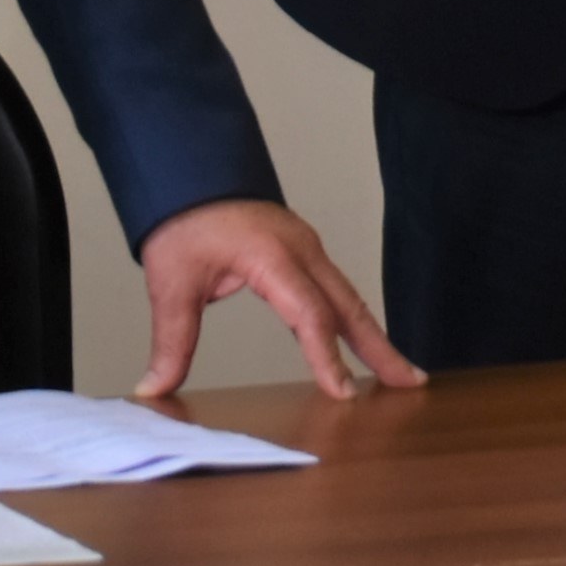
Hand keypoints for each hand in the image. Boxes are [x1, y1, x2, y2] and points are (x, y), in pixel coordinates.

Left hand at [135, 197, 421, 403]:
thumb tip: (155, 387)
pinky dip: (352, 317)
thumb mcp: (172, 281)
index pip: (310, 314)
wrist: (189, 172)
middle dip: (380, 347)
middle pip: (349, 305)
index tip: (344, 393)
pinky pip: (336, 288)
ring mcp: (307, 247)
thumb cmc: (184, 220)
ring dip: (373, 334)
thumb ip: (172, 338)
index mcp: (273, 256)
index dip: (327, 357)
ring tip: (398, 370)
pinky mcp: (303, 250)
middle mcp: (301, 250)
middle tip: (410, 382)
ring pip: (348, 296)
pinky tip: (359, 341)